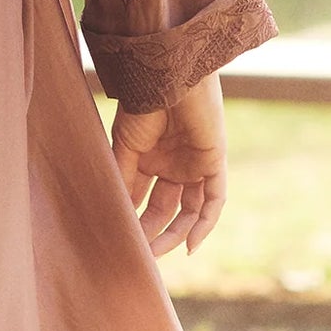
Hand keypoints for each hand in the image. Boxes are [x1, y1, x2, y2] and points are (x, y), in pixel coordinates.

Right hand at [111, 74, 227, 255]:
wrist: (167, 77)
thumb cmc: (142, 106)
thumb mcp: (125, 148)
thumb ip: (124, 182)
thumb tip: (115, 217)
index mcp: (148, 159)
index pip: (141, 200)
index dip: (133, 222)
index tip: (120, 243)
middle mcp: (172, 164)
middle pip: (165, 209)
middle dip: (152, 232)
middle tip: (139, 254)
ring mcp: (194, 164)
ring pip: (189, 210)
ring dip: (176, 234)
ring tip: (157, 252)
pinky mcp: (214, 162)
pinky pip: (214, 200)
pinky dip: (205, 224)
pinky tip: (190, 245)